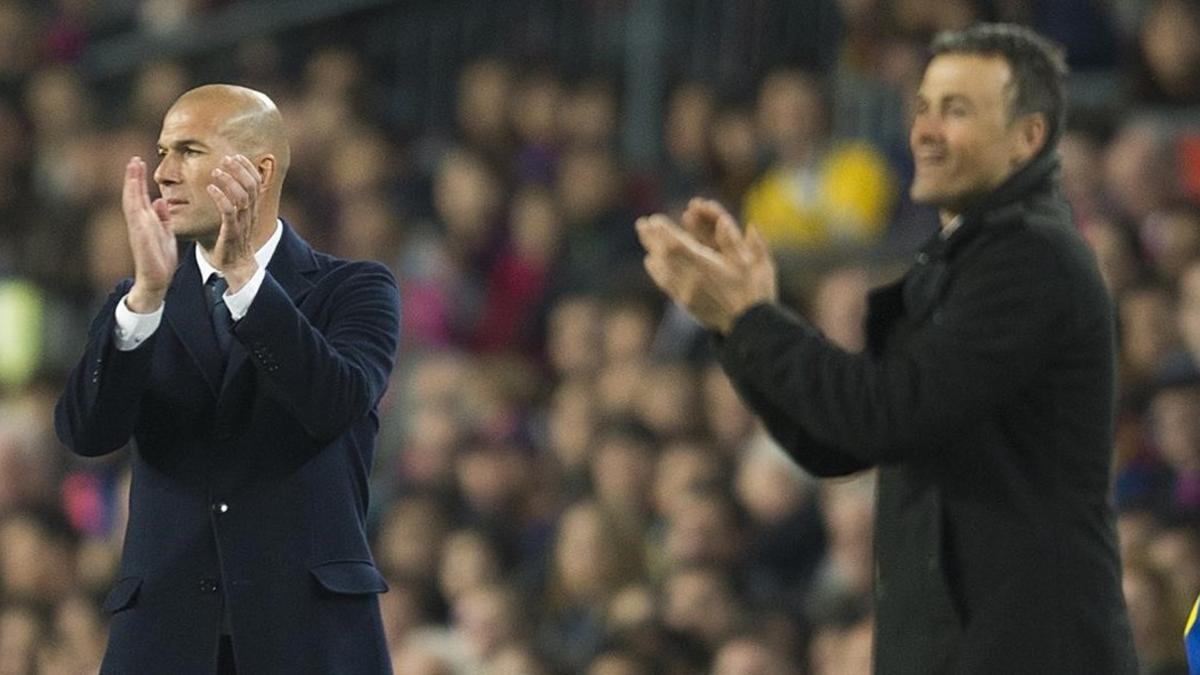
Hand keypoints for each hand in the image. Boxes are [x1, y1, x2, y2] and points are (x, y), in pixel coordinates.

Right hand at [123, 157, 176, 312]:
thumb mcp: (166, 233)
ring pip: (132, 200)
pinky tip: (135, 188)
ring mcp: (138, 227)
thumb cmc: (160, 259)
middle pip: (134, 194)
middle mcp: (140, 221)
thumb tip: (160, 201)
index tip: (140, 163)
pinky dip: (134, 200)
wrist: (157, 280)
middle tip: (134, 158)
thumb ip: (163, 217)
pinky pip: (136, 214)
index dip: (139, 180)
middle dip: (134, 176)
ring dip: (132, 183)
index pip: (141, 195)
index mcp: (147, 220)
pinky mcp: (140, 234)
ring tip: (133, 166)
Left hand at [206, 154, 261, 290]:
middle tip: (226, 158)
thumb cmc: (233, 242)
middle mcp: (250, 213)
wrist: (238, 266)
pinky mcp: (232, 232)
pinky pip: (229, 212)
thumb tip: (227, 185)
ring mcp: (242, 223)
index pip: (256, 182)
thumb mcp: (237, 219)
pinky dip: (221, 197)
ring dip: (229, 181)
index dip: (248, 167)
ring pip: (242, 196)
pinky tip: (210, 188)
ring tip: (216, 171)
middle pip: (251, 186)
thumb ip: (235, 203)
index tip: (236, 156)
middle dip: (240, 169)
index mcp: (253, 209)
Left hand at [636, 203, 776, 333]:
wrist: (749, 329)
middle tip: (642, 223)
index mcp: (706, 268)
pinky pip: (665, 284)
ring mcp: (686, 295)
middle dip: (652, 238)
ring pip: (662, 270)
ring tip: (645, 238)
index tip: (655, 220)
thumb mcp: (756, 263)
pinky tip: (651, 262)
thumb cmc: (756, 294)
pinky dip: (656, 270)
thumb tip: (724, 221)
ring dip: (652, 251)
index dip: (664, 232)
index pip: (677, 246)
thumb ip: (736, 241)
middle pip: (664, 256)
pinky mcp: (686, 304)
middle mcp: (691, 281)